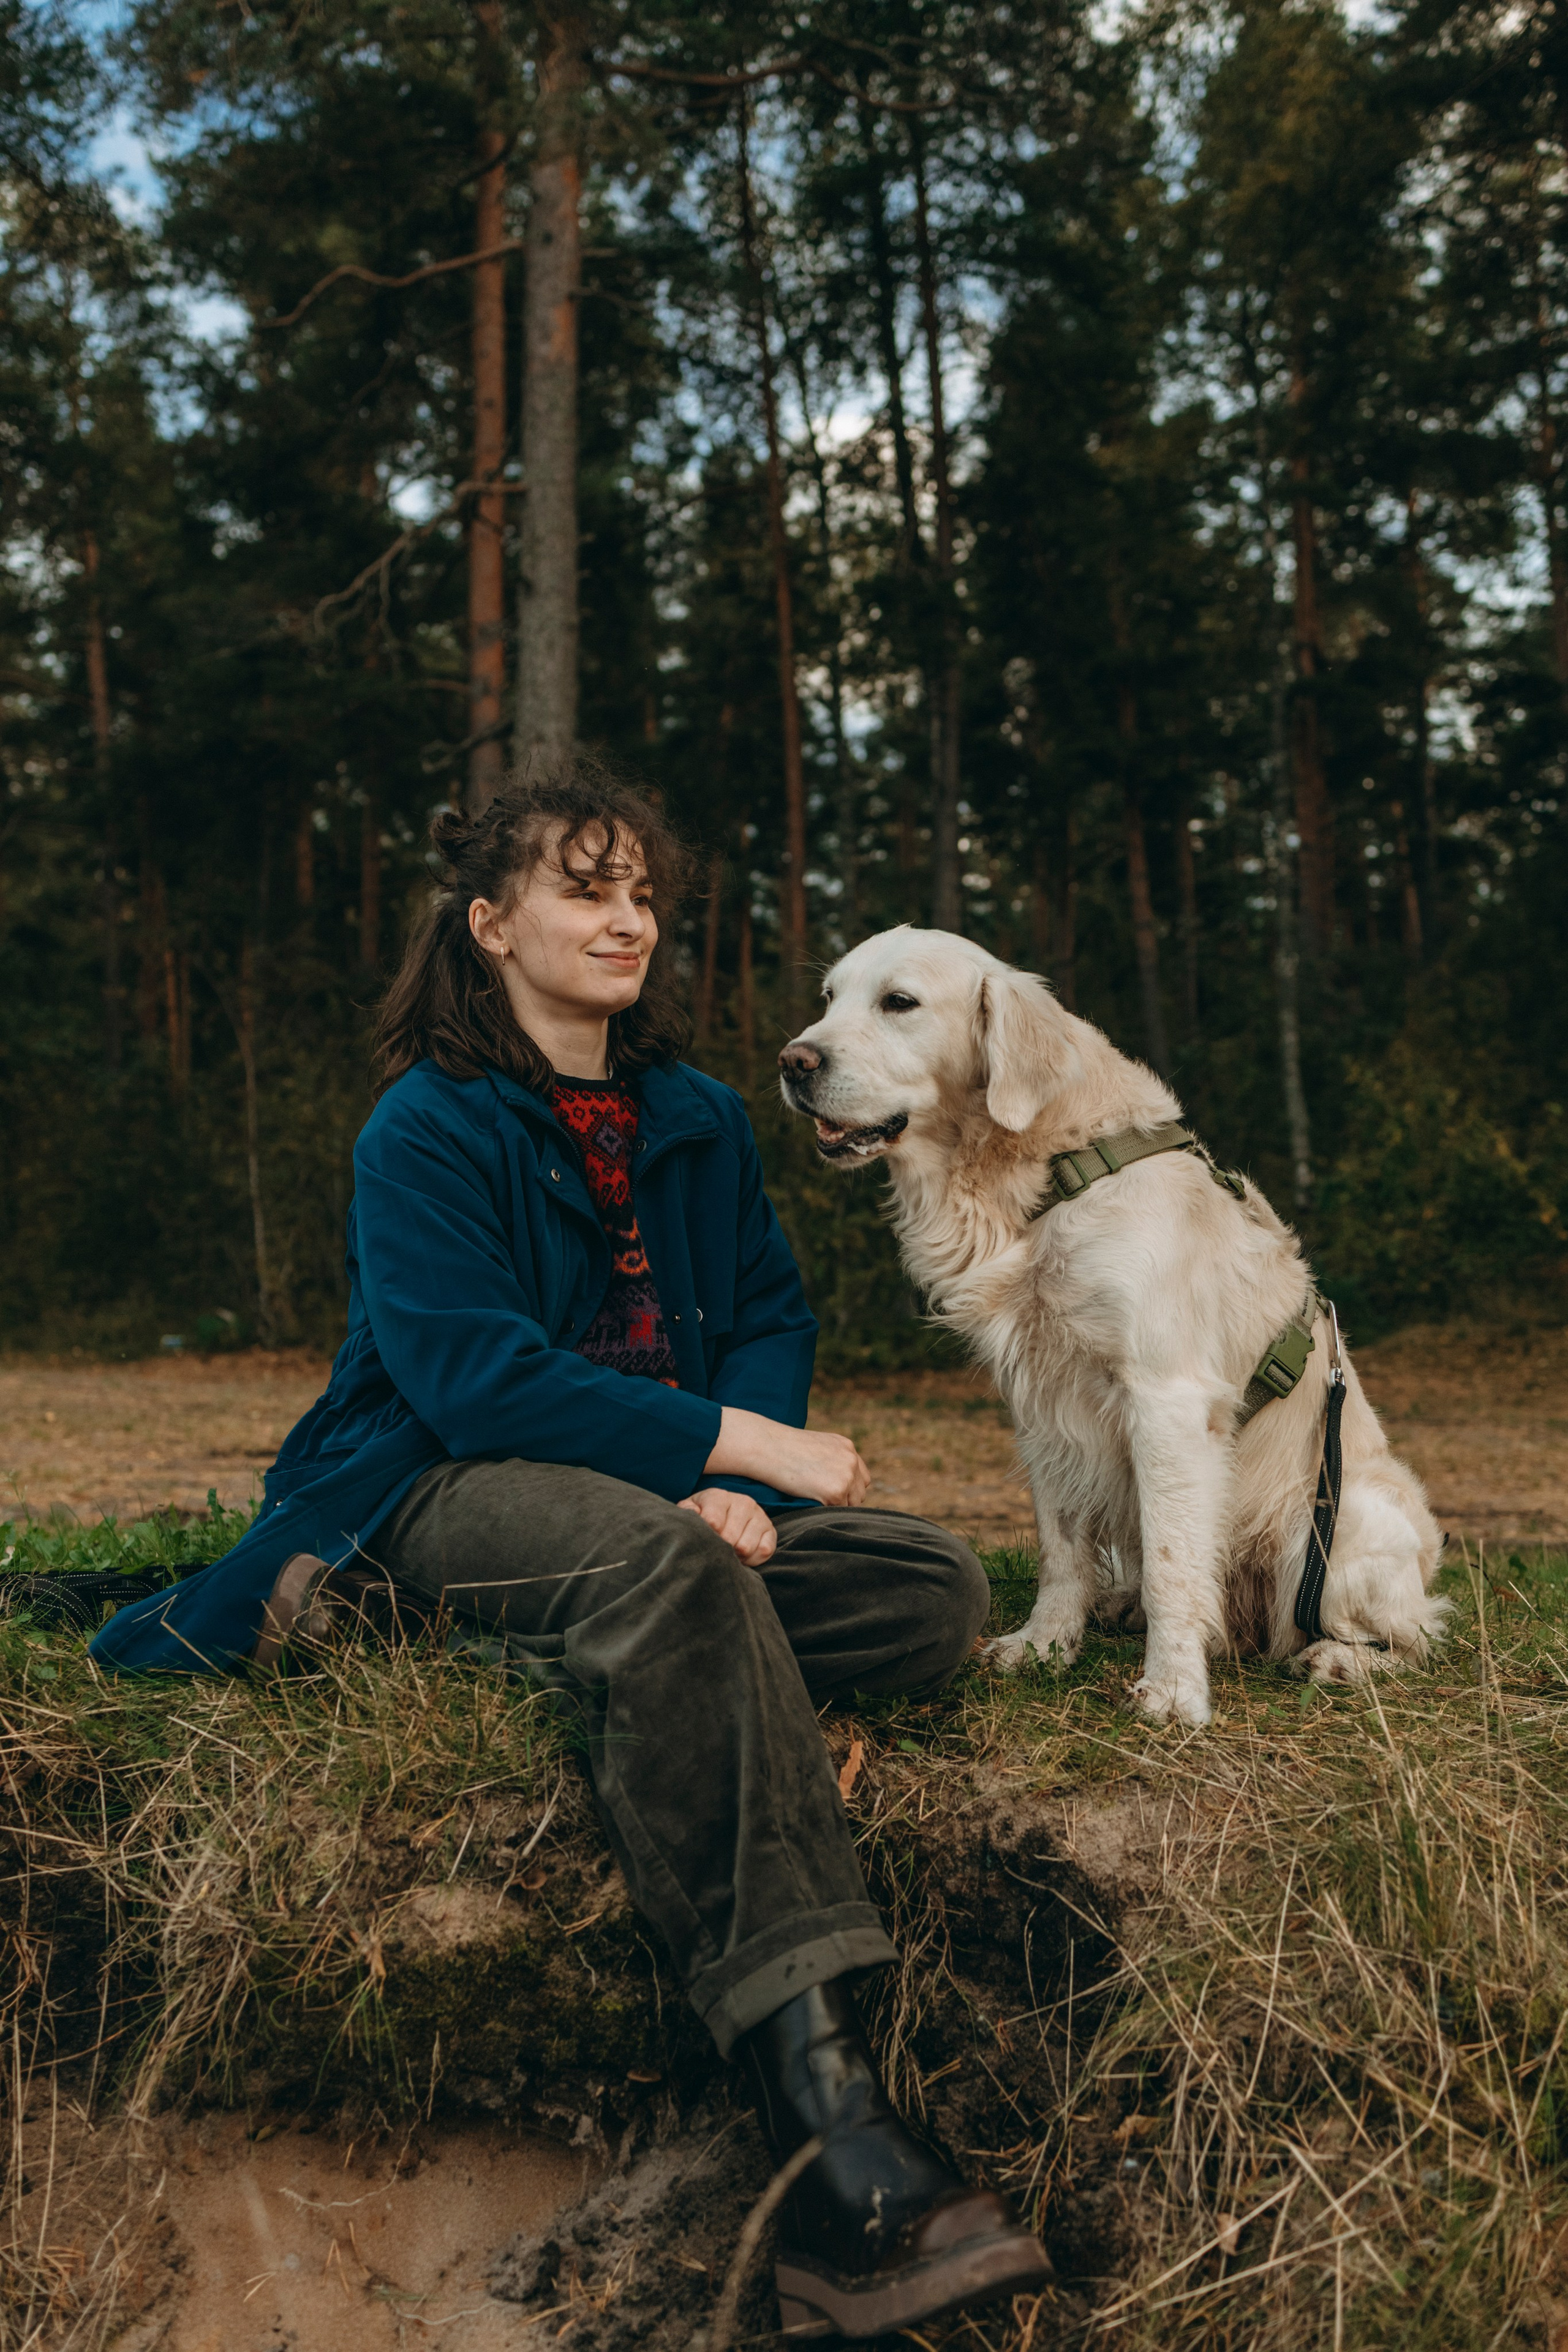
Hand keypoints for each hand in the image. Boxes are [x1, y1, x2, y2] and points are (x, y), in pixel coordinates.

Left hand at [678, 1488, 777, 1565]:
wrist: (726, 1514)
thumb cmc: (704, 1515)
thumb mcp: (691, 1510)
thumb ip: (687, 1512)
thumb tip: (694, 1515)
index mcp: (719, 1496)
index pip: (713, 1522)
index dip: (707, 1537)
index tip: (703, 1540)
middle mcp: (743, 1502)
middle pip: (729, 1538)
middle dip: (721, 1549)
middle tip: (716, 1550)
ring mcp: (759, 1515)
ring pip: (746, 1547)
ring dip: (735, 1556)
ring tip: (729, 1552)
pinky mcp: (771, 1530)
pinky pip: (764, 1551)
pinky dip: (752, 1559)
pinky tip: (743, 1555)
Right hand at [703, 1409, 870, 1508]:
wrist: (766, 1447)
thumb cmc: (782, 1448)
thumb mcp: (815, 1447)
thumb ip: (832, 1460)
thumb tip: (836, 1480)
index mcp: (847, 1447)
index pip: (860, 1477)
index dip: (848, 1488)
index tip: (831, 1493)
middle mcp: (851, 1459)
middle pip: (859, 1493)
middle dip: (844, 1499)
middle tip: (819, 1499)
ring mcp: (846, 1475)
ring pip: (851, 1504)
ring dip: (835, 1506)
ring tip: (811, 1497)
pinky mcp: (836, 1491)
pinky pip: (836, 1511)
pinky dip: (824, 1510)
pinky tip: (807, 1499)